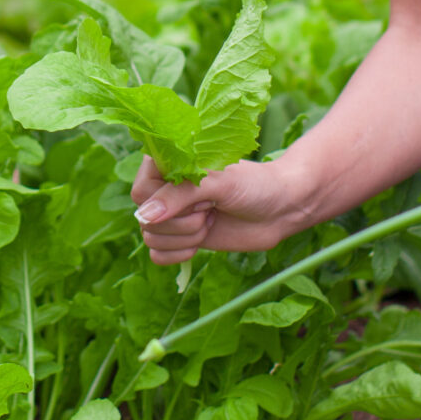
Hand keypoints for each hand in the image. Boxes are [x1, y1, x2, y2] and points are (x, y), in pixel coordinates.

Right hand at [131, 156, 313, 265]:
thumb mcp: (218, 183)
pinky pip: (157, 255)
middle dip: (182, 222)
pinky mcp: (179, 238)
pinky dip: (178, 254)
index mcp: (168, 164)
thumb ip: (179, 196)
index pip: (141, 190)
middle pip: (145, 219)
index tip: (201, 197)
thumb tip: (145, 217)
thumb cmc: (254, 185)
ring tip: (210, 220)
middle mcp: (164, 189)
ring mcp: (170, 215)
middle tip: (211, 208)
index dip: (167, 202)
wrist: (280, 209)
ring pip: (152, 238)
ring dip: (186, 237)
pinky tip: (201, 241)